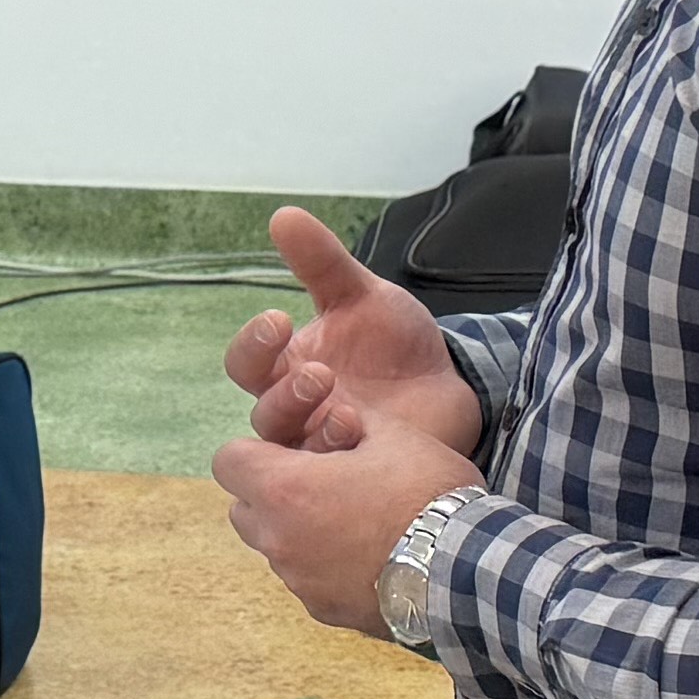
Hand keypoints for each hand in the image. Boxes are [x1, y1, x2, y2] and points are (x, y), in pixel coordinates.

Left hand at [212, 416, 478, 638]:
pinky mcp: (323, 610)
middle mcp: (278, 540)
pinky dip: (323, 566)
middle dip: (270, 493)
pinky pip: (306, 579)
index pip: (227, 462)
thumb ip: (347, 418)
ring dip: (296, 530)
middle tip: (320, 482)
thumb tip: (333, 410)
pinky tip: (367, 556)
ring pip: (275, 547)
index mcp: (283, 490)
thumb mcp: (391, 435)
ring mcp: (298, 581)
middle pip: (243, 509)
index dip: (254, 451)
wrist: (465, 569)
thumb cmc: (427, 493)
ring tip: (350, 520)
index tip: (290, 450)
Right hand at [220, 207, 484, 462]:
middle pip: (262, 415)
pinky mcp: (353, 478)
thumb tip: (283, 216)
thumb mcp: (363, 295)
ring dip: (312, 431)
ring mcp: (322, 448)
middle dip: (285, 395)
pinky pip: (330, 482)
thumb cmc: (396, 343)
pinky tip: (367, 439)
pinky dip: (343, 460)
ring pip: (290, 454)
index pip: (246, 362)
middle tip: (320, 373)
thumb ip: (323, 262)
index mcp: (287, 367)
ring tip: (348, 412)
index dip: (253, 343)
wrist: (451, 385)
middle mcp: (295, 412)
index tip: (278, 320)